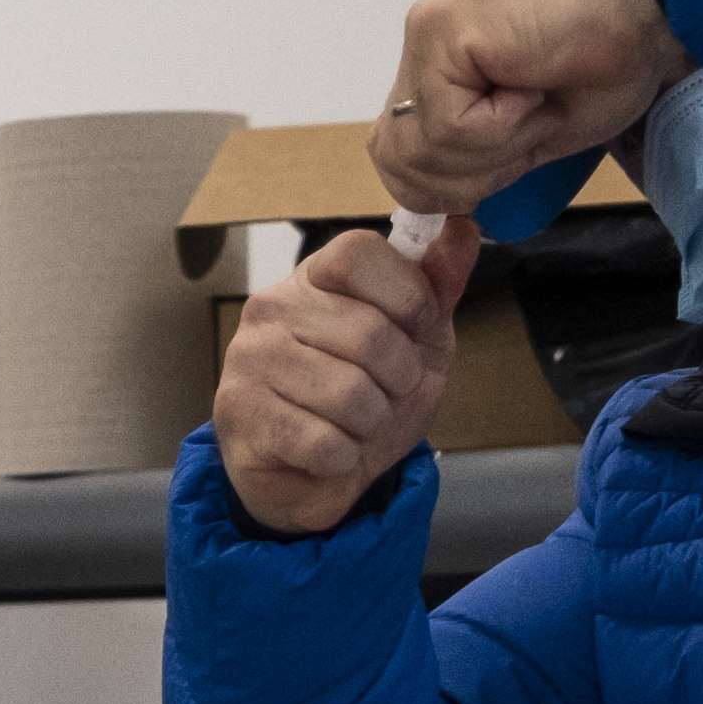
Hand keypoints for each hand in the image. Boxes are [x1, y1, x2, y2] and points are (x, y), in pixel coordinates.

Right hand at [214, 220, 481, 535]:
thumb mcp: (416, 340)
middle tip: (383, 394)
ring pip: (350, 394)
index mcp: (314, 278)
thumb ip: (436, 287)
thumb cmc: (365, 400)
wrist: (312, 475)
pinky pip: (324, 443)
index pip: (358, 252)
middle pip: (368, 332)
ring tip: (352, 425)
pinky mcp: (240, 415)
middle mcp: (271, 308)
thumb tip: (462, 228)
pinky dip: (342, 458)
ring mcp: (248, 360)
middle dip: (399, 379)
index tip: (413, 328)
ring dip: (371, 424)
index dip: (406, 296)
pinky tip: (325, 453)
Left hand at [374, 0, 689, 212]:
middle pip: (397, 163)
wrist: (652, 12)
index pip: (398, 161)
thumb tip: (430, 201)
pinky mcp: (439, 31)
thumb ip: (468, 161)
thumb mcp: (525, 140)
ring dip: (490, 149)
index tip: (513, 158)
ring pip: (418, 150)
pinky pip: (446, 124)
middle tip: (528, 133)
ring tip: (535, 105)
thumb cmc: (607, 66)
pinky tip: (532, 86)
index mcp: (437, 76)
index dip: (451, 187)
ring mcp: (425, 38)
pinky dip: (500, 126)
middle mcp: (421, 53)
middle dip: (468, 176)